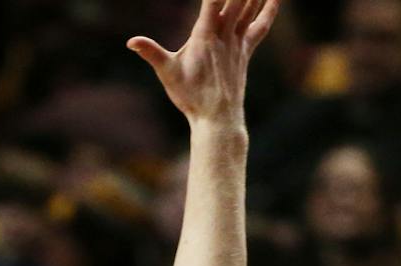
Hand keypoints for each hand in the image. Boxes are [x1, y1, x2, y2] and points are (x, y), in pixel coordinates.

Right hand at [128, 0, 280, 126]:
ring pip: (250, 8)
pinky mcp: (246, 50)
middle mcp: (225, 35)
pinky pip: (260, 26)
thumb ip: (151, 53)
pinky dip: (268, 10)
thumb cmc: (191, 97)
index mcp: (205, 35)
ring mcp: (238, 42)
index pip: (213, 0)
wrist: (217, 119)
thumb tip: (131, 42)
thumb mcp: (168, 73)